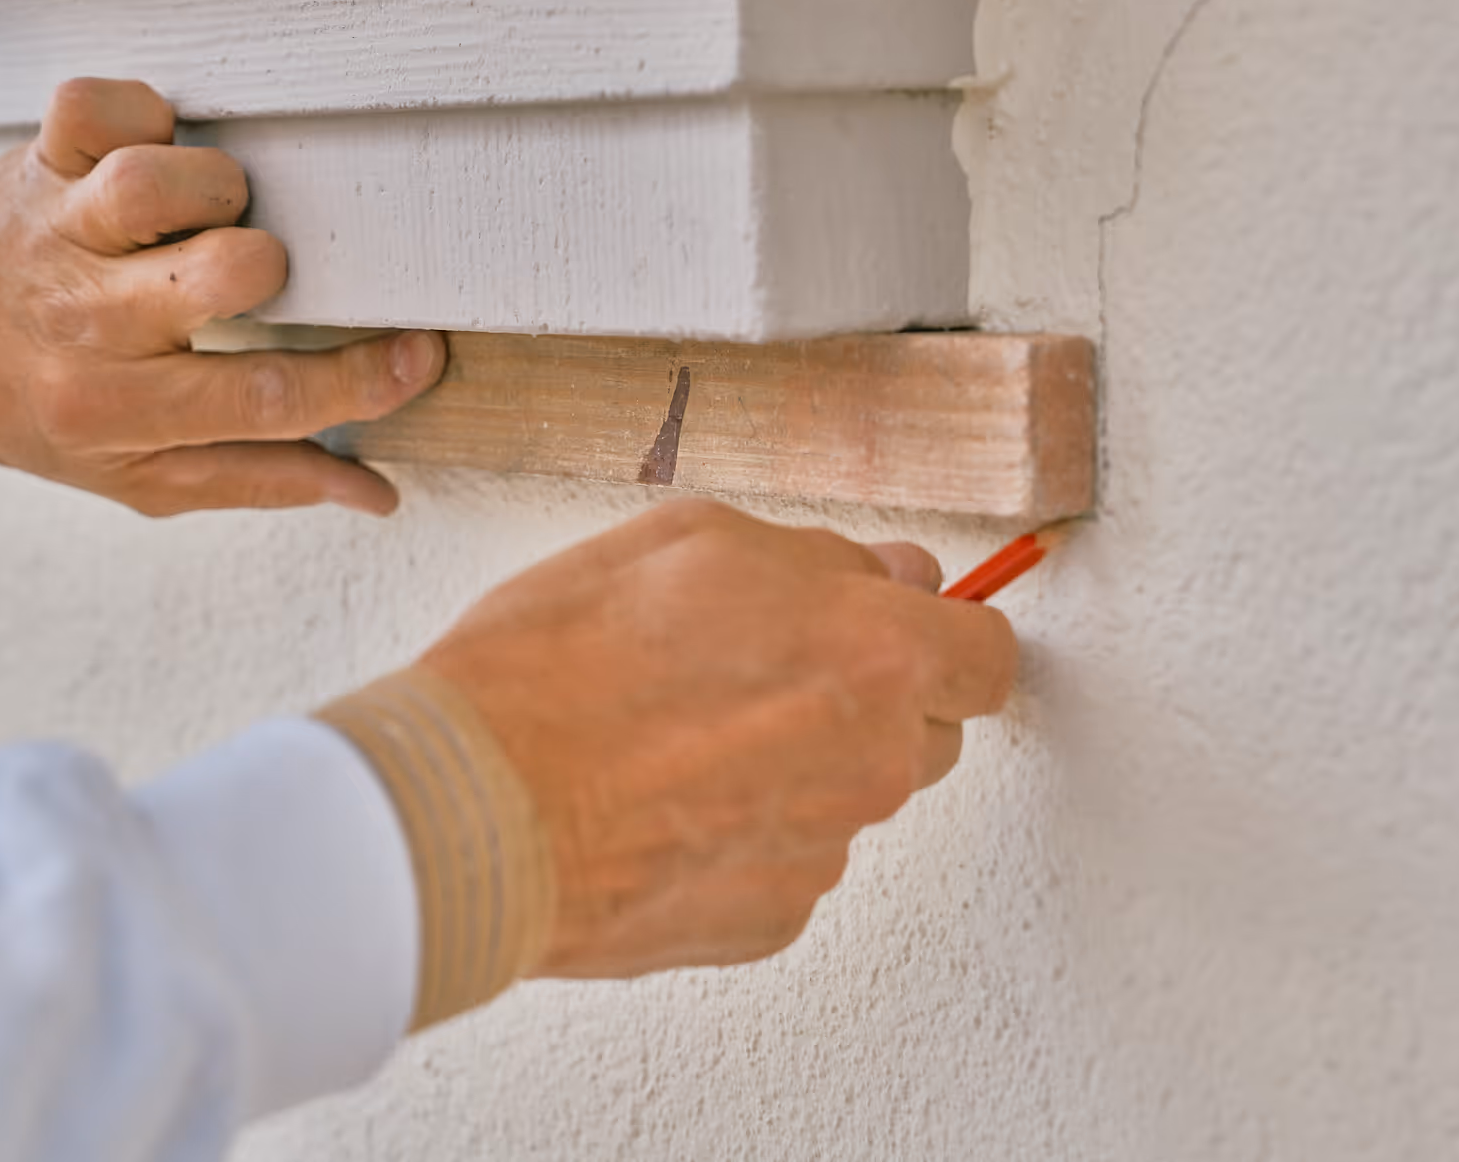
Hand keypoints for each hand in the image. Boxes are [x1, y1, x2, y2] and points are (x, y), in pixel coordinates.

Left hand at [0, 78, 445, 515]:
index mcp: (123, 410)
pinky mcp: (40, 159)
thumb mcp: (148, 474)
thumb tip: (377, 494)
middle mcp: (89, 322)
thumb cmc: (51, 411)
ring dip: (214, 189)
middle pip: (234, 271)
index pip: (270, 399)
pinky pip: (104, 104)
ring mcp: (61, 231)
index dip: (363, 378)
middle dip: (271, 267)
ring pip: (169, 182)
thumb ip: (265, 479)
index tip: (420, 354)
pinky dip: (143, 112)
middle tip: (255, 276)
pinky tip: (152, 147)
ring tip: (204, 213)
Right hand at [418, 500, 1018, 977]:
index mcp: (874, 654)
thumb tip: (886, 574)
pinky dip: (746, 835)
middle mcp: (874, 763)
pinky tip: (663, 804)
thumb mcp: (690, 539)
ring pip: (851, 796)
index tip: (913, 630)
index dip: (946, 635)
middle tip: (767, 670)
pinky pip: (790, 862)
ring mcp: (826, 851)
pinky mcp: (771, 920)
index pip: (987, 655)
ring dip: (802, 765)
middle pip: (928, 730)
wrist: (471, 810)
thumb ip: (820, 556)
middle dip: (874, 698)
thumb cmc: (558, 668)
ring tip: (685, 738)